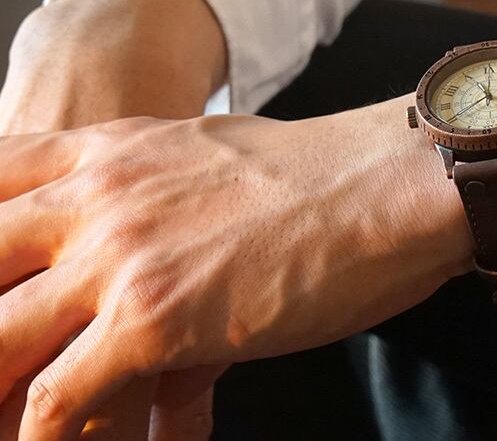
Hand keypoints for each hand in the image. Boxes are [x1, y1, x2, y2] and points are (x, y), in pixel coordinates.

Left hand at [0, 102, 469, 439]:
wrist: (388, 186)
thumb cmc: (322, 175)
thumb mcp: (207, 153)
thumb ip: (146, 184)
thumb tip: (133, 238)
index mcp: (106, 152)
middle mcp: (96, 197)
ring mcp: (119, 257)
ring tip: (7, 420)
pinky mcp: (154, 319)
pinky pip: (54, 400)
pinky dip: (45, 436)